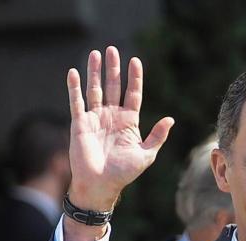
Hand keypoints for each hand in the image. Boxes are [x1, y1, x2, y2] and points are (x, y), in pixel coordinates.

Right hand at [66, 46, 173, 211]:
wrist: (101, 184)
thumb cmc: (124, 173)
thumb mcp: (146, 154)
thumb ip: (157, 136)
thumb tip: (171, 119)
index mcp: (129, 122)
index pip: (132, 95)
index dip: (134, 78)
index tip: (136, 61)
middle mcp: (112, 117)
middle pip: (114, 87)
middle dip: (114, 69)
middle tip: (113, 49)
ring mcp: (95, 118)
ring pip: (95, 89)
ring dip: (95, 72)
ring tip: (96, 53)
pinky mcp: (80, 123)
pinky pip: (76, 101)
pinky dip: (74, 87)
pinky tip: (74, 72)